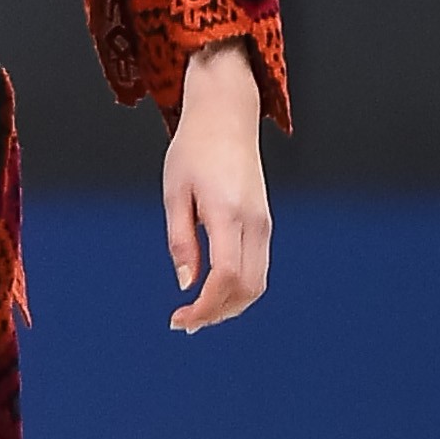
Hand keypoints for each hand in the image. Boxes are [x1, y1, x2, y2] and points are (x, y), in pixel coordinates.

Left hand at [164, 42, 271, 332]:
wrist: (226, 116)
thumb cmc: (194, 149)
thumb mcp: (174, 192)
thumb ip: (180, 241)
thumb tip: (186, 283)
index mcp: (228, 211)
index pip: (226, 275)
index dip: (206, 305)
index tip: (181, 317)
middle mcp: (253, 221)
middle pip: (247, 287)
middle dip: (218, 313)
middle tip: (186, 322)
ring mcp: (264, 223)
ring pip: (258, 282)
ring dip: (230, 305)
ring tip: (199, 312)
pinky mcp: (265, 222)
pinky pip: (258, 267)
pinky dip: (239, 288)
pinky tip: (215, 291)